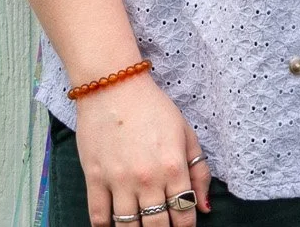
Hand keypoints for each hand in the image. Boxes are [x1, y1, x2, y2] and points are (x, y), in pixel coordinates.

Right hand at [73, 76, 212, 224]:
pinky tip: (113, 226)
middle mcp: (147, 179)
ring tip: (140, 226)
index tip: (182, 226)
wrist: (113, 86)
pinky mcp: (94, 177)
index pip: (183, 213)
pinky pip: (99, 216)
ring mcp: (119, 180)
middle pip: (157, 226)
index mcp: (173, 168)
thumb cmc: (153, 108)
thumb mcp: (186, 134)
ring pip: (128, 226)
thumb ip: (199, 172)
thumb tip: (205, 207)